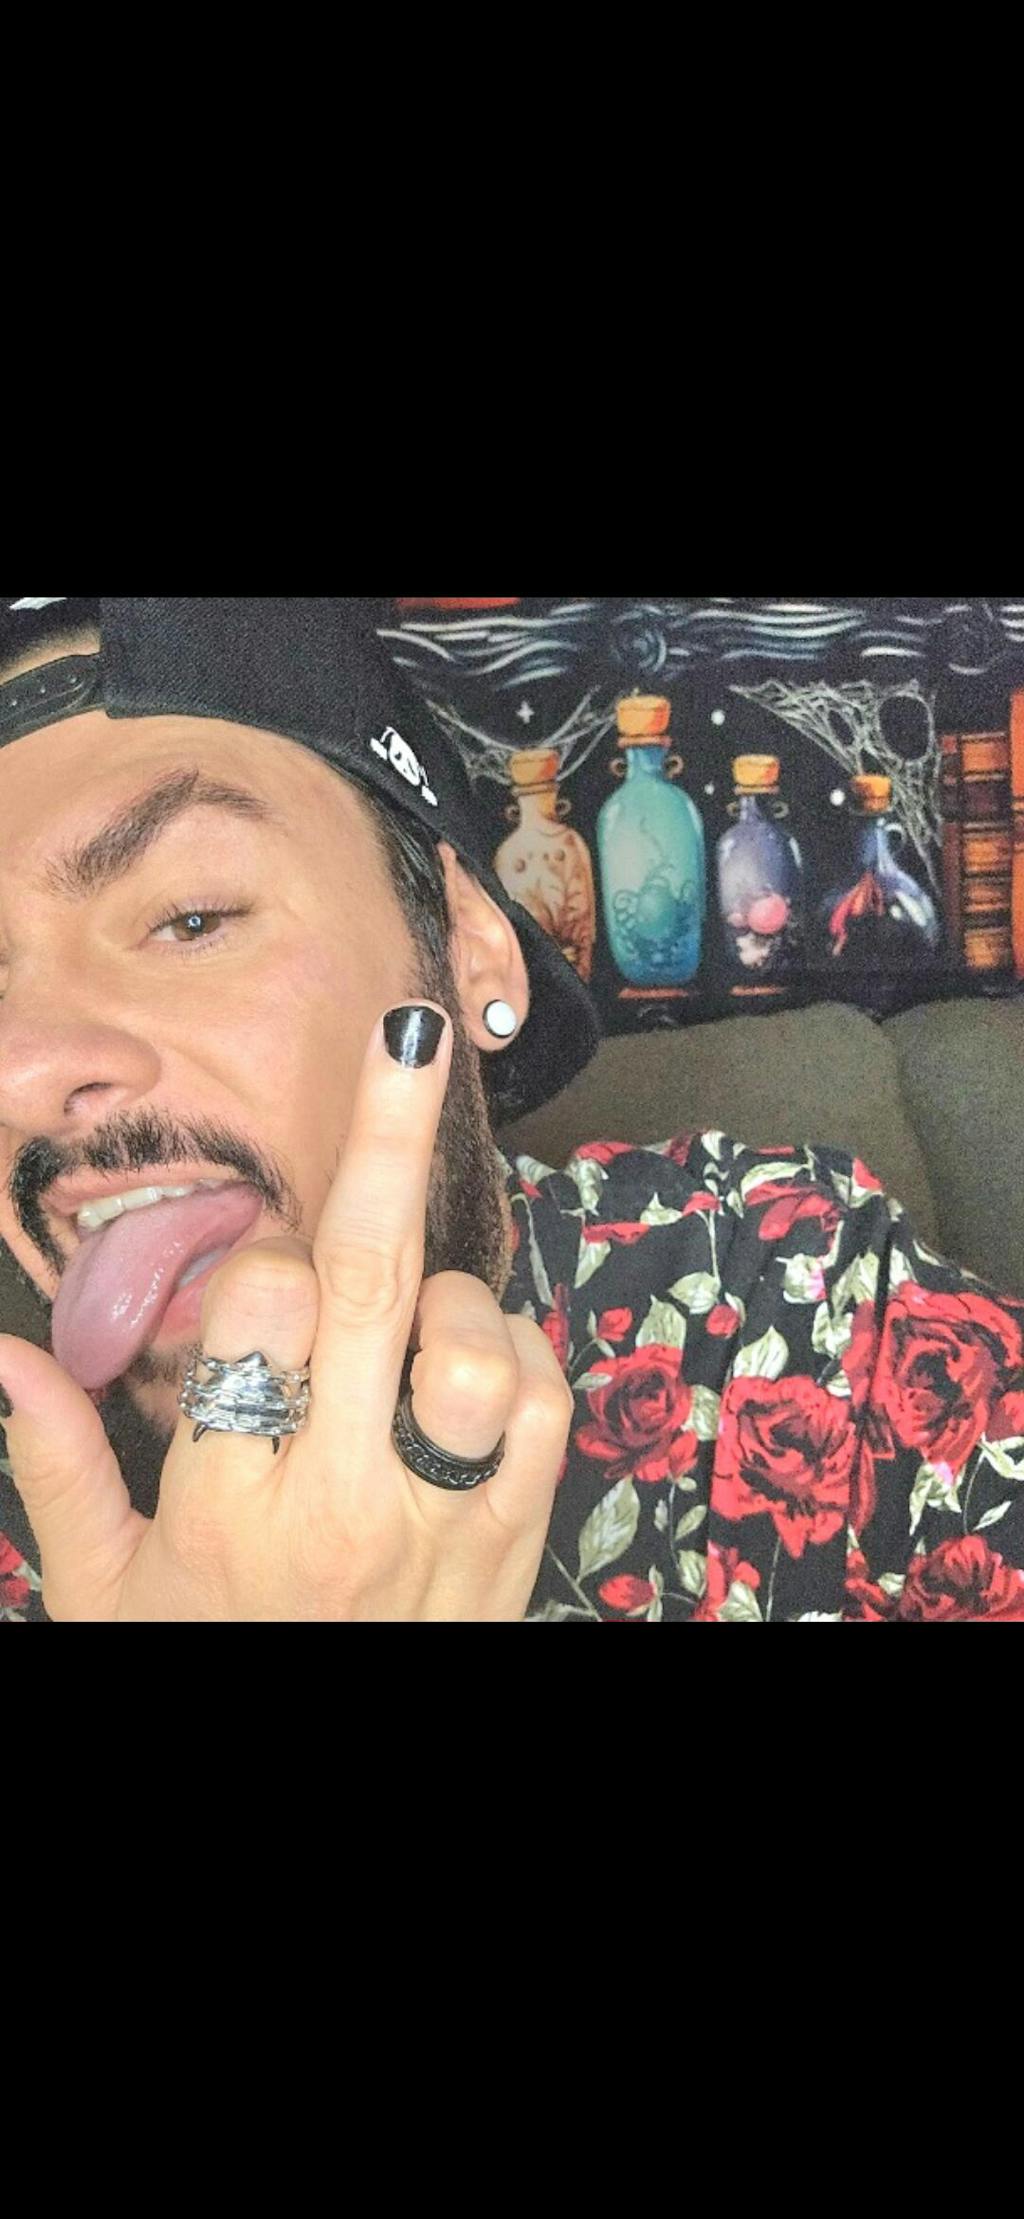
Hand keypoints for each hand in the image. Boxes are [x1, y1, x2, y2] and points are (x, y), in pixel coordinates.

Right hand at [0, 1005, 572, 1620]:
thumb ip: (56, 1463)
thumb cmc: (195, 1664)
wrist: (311, 1789)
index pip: (262, 1304)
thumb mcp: (100, 1589)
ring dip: (445, 1297)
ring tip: (406, 1331)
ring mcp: (447, 1520)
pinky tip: (461, 1381)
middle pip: (380, 1282)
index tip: (264, 1284)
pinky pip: (545, 1398)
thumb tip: (1, 1354)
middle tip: (410, 1031)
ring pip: (474, 1336)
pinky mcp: (521, 1541)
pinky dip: (514, 1356)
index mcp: (228, 1502)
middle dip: (390, 1138)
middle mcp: (345, 1498)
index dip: (266, 1262)